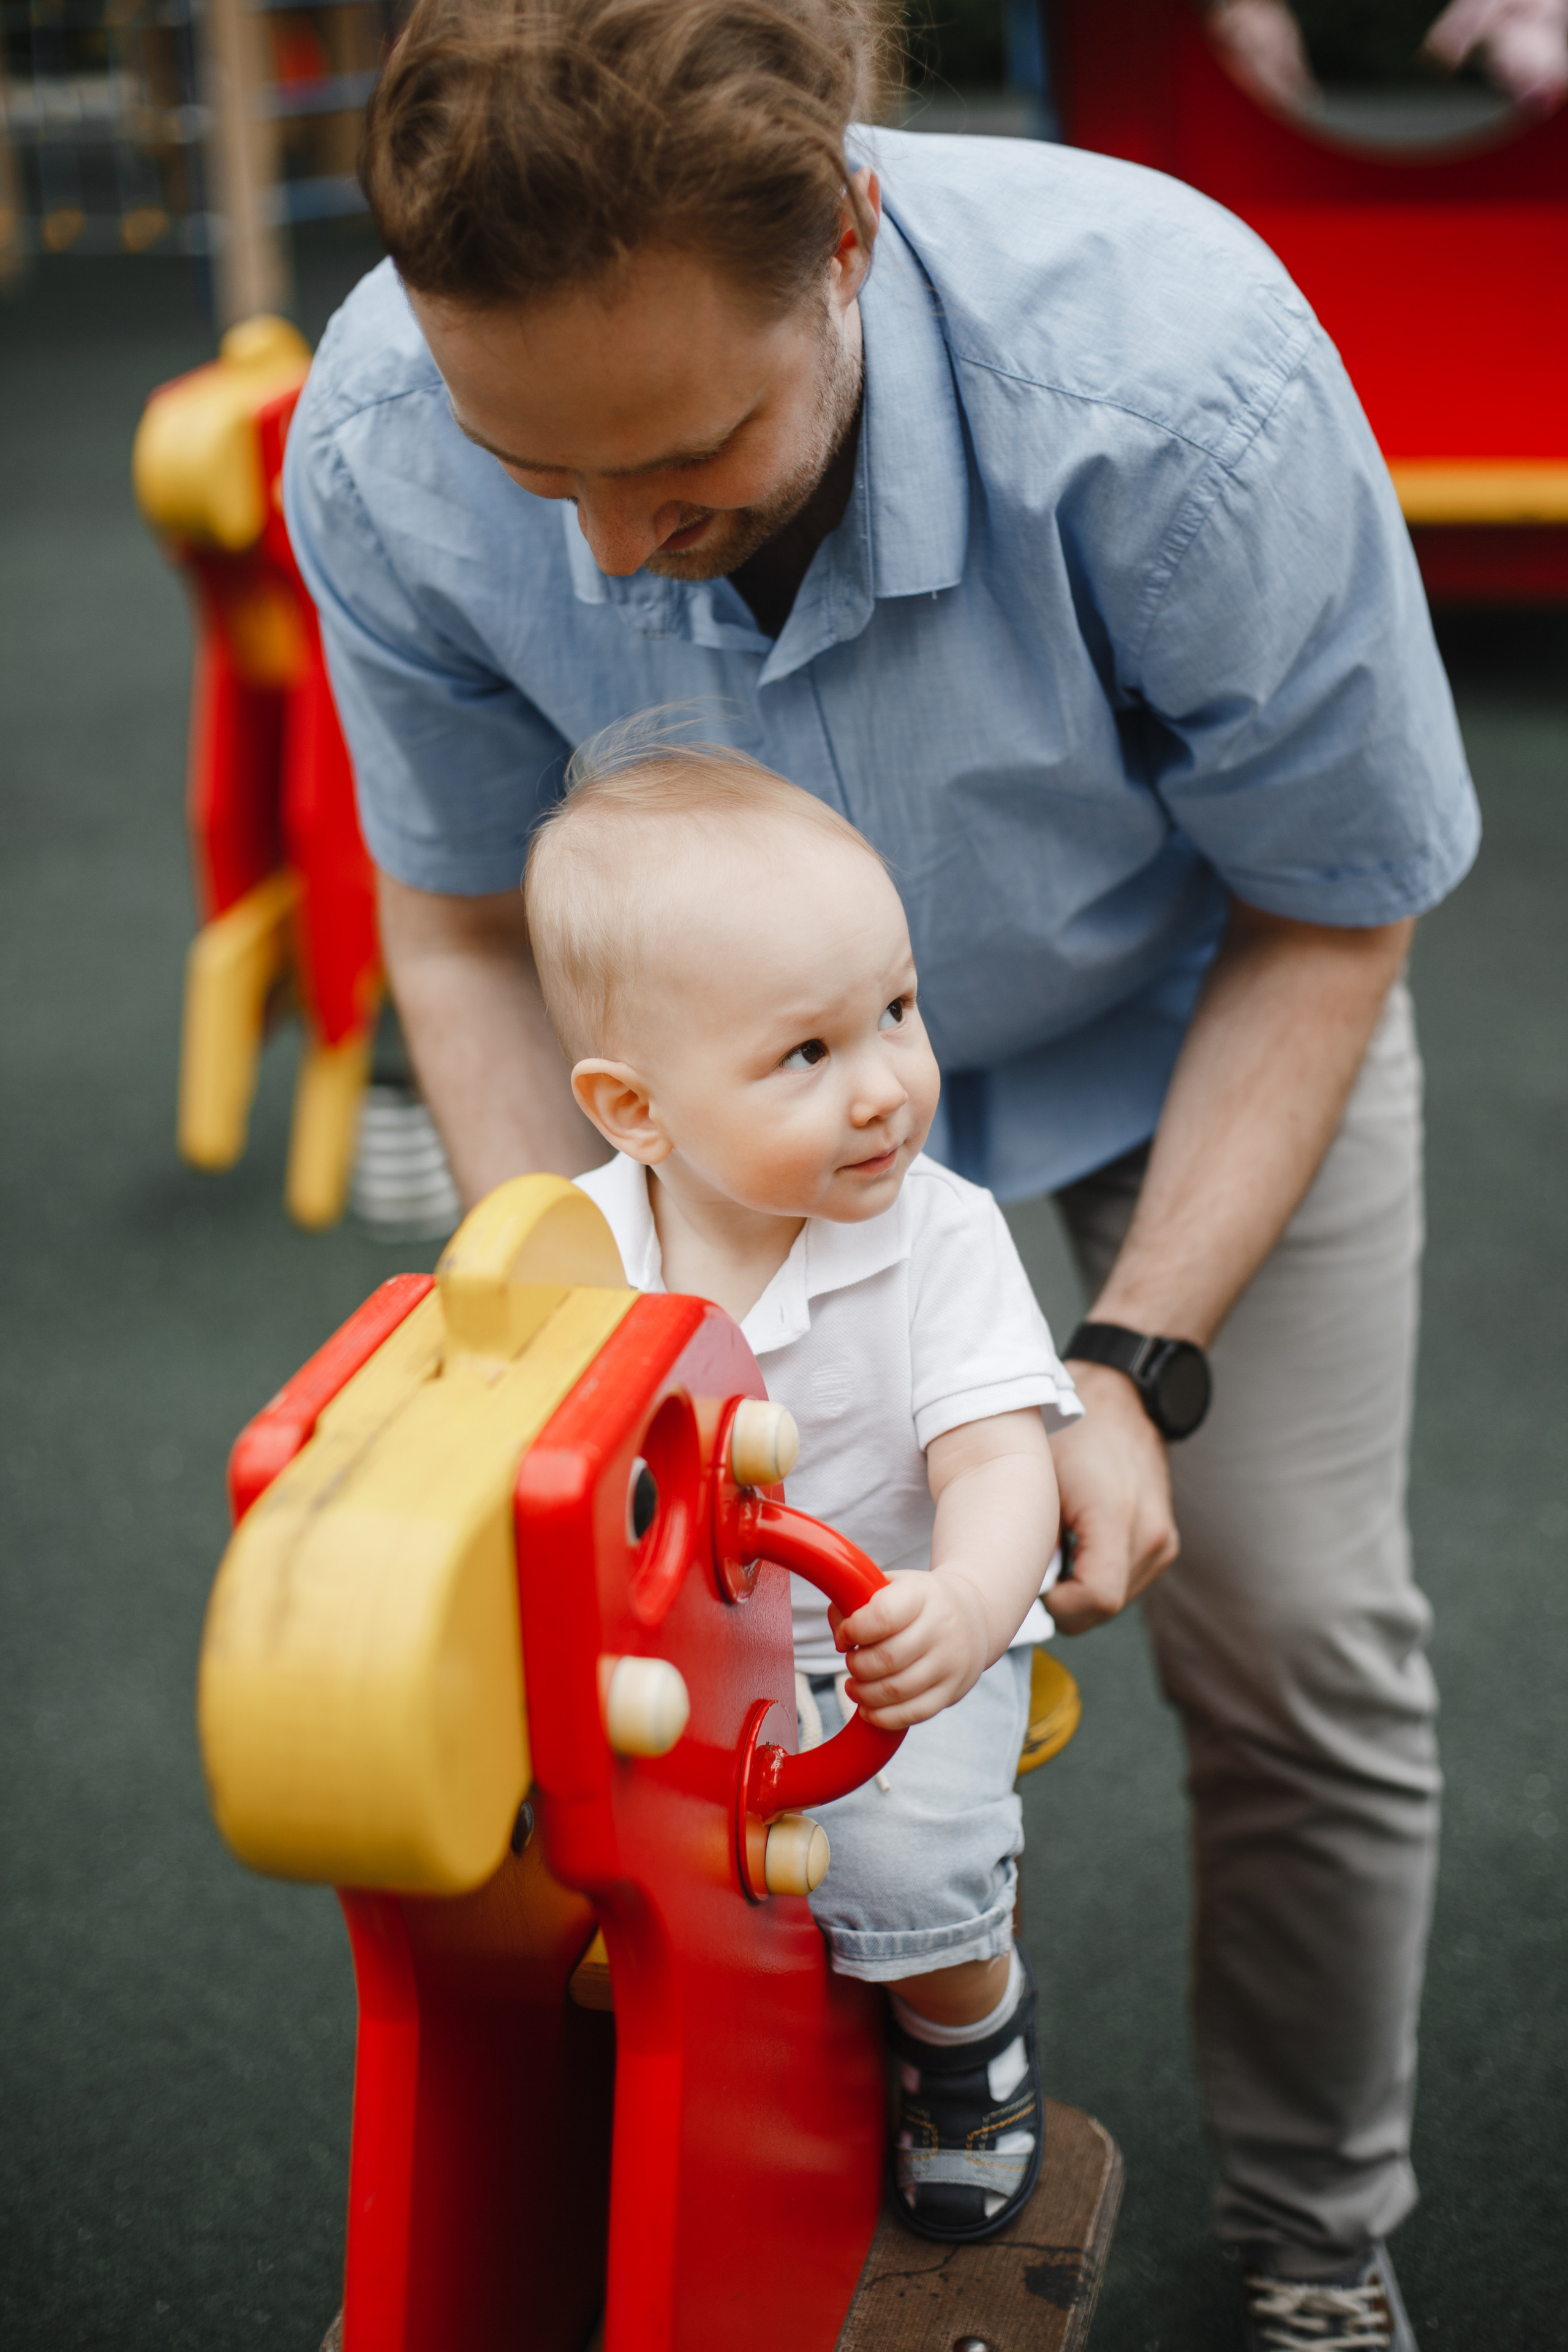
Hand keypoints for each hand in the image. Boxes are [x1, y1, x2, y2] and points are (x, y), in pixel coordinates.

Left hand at [830, 1569, 991, 1728]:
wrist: (973, 1616)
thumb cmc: (917, 1603)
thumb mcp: (889, 1585)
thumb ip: (853, 1600)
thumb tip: (841, 1639)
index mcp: (921, 1595)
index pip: (883, 1616)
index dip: (854, 1630)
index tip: (845, 1636)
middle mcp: (941, 1627)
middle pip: (887, 1658)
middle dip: (857, 1665)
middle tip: (852, 1661)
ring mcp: (951, 1662)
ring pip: (897, 1690)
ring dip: (865, 1694)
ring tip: (854, 1686)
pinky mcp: (953, 1691)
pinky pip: (914, 1714)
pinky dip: (883, 1717)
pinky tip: (868, 1708)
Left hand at [1047, 1363, 1179, 1633]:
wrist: (1118, 1397)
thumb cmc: (1070, 1429)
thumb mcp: (1035, 1476)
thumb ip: (1033, 1537)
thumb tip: (1019, 1587)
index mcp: (1117, 1514)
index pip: (1097, 1600)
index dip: (1059, 1606)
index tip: (1035, 1583)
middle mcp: (1150, 1533)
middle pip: (1104, 1608)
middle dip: (1066, 1600)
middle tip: (1038, 1565)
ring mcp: (1162, 1541)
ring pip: (1115, 1601)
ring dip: (1082, 1590)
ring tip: (1059, 1547)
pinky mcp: (1163, 1542)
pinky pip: (1126, 1581)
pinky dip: (1098, 1575)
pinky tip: (1079, 1544)